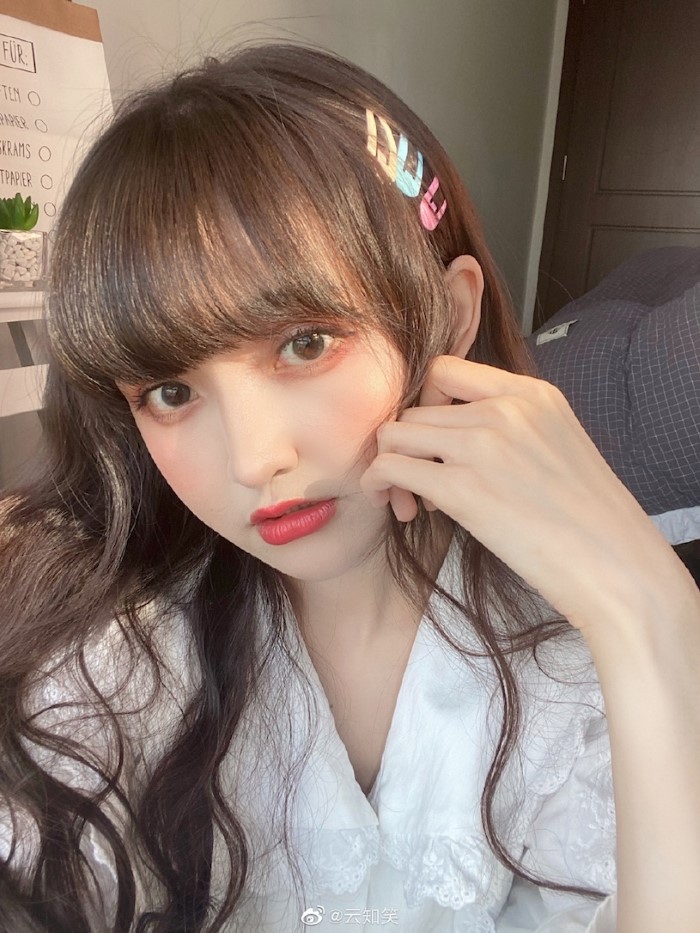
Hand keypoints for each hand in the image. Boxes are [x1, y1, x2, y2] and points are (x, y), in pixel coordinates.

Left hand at [360, 356, 677, 630]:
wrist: (616, 566)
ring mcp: (481, 445)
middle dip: (410, 445)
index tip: (434, 438)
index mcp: (531, 393)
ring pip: (395, 434)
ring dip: (393, 466)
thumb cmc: (589, 519)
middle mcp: (504, 409)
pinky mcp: (461, 489)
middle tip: (419, 485)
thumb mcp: (557, 444)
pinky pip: (389, 467)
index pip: (446, 369)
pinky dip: (379, 484)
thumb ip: (511, 426)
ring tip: (412, 500)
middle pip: (416, 408)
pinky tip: (396, 506)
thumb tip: (454, 435)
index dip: (428, 402)